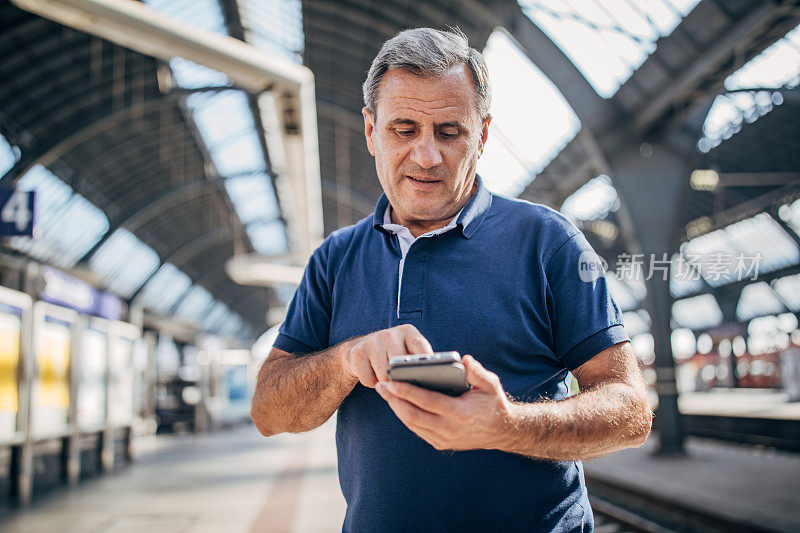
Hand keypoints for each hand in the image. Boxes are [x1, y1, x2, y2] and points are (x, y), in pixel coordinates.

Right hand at [341, 324, 432, 387]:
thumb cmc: (392, 356)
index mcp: (408, 332)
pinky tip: (372, 374)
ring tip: (386, 376)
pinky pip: (369, 380)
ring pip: (384, 376)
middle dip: (402, 379)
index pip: (421, 348)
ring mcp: (372, 341)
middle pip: (401, 367)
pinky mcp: (357, 352)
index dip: (425, 363)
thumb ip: (419, 361)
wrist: (360, 351)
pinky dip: (372, 383)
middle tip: (402, 382)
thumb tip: (433, 379)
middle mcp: (390, 333)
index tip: (429, 376)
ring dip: (386, 383)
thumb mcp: (408, 352)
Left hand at [376, 355, 512, 450]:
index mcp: (460, 413)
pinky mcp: (440, 443)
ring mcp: (444, 439)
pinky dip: (404, 415)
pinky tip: (397, 403)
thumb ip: (478, 372)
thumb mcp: (491, 384)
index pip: (428, 401)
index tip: (391, 381)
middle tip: (381, 385)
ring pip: (412, 424)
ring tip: (385, 391)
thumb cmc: (493, 402)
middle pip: (413, 415)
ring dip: (396, 407)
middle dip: (394, 399)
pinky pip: (416, 429)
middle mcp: (450, 429)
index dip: (407, 391)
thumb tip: (464, 360)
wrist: (500, 431)